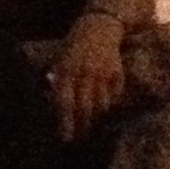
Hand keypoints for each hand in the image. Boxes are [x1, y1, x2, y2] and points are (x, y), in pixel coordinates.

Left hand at [50, 13, 126, 142]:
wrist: (98, 28)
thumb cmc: (72, 49)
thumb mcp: (57, 62)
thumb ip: (54, 83)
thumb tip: (51, 107)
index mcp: (65, 72)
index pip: (64, 103)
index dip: (64, 123)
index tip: (65, 139)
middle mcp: (84, 74)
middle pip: (84, 108)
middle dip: (82, 127)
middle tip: (79, 140)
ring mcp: (103, 75)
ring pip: (101, 106)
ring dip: (96, 120)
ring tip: (92, 130)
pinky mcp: (118, 74)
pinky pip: (114, 98)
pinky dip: (109, 107)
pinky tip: (105, 113)